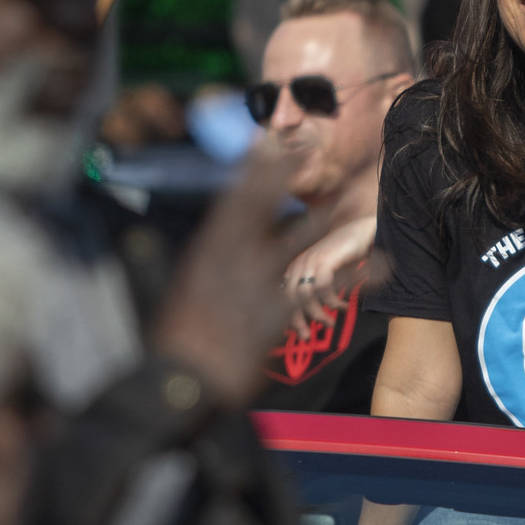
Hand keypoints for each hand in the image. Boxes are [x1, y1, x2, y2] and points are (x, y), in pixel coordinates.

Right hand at [152, 141, 330, 406]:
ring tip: (349, 194)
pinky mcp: (277, 314)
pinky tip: (380, 266)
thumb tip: (145, 236)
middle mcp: (231, 261)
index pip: (231, 200)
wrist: (181, 383)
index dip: (251, 169)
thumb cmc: (174, 342)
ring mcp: (255, 286)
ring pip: (297, 240)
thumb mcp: (174, 293)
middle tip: (306, 145)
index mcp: (206, 253)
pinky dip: (354, 278)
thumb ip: (178, 261)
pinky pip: (323, 289)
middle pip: (262, 207)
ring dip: (325, 216)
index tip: (265, 142)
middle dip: (284, 174)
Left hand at [284, 215, 379, 335]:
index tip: (299, 333)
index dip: (288, 316)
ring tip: (330, 323)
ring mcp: (311, 260)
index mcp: (296, 268)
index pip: (283, 297)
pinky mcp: (325, 259)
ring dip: (318, 313)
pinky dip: (332, 301)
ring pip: (304, 295)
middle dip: (297, 320)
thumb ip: (318, 292)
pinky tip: (342, 307)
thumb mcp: (328, 276)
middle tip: (307, 336)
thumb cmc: (346, 255)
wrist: (362, 231)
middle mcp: (299, 263)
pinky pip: (322, 287)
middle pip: (288, 298)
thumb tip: (314, 317)